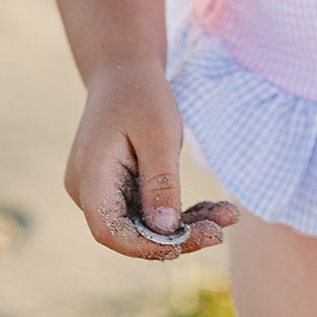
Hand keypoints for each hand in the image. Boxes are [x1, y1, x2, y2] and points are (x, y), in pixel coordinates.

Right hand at [64, 67, 238, 259]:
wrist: (125, 70)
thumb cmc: (141, 94)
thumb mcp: (159, 134)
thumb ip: (161, 183)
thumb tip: (166, 232)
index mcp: (90, 176)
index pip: (109, 231)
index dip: (146, 246)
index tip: (188, 242)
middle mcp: (88, 190)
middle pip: (130, 232)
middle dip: (178, 236)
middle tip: (221, 229)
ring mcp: (101, 191)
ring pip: (143, 225)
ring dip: (186, 225)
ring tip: (228, 214)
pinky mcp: (117, 189)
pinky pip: (147, 211)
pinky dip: (179, 212)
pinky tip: (214, 208)